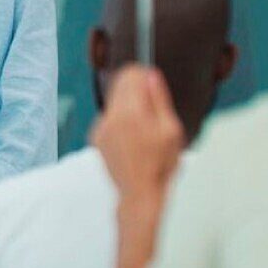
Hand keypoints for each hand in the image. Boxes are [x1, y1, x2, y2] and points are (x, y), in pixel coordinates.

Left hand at [91, 66, 184, 206]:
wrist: (139, 193)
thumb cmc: (160, 166)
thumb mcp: (171, 130)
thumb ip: (159, 99)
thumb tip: (151, 76)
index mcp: (131, 113)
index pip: (130, 74)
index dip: (142, 74)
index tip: (150, 81)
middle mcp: (111, 117)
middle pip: (119, 84)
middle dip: (135, 88)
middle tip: (150, 105)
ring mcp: (101, 128)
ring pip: (114, 101)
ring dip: (128, 106)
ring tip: (144, 128)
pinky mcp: (96, 138)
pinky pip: (109, 118)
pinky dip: (120, 121)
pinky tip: (133, 139)